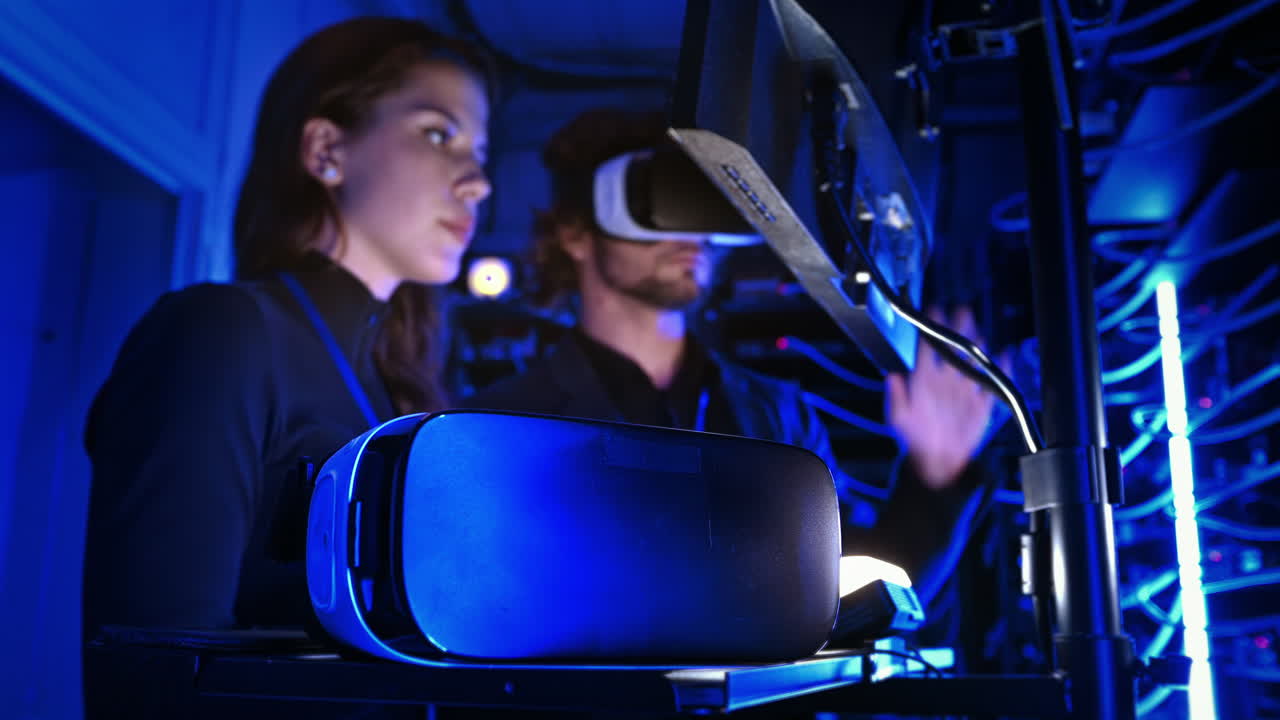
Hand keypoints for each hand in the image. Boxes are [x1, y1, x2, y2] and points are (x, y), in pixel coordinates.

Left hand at [886, 306, 1003, 490]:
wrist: (938, 462)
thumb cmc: (914, 439)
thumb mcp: (899, 419)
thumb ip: (896, 397)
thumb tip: (892, 376)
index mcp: (924, 380)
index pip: (928, 349)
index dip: (931, 329)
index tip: (934, 310)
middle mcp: (946, 380)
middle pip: (954, 349)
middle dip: (959, 328)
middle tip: (963, 310)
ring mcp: (965, 390)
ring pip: (974, 361)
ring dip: (978, 346)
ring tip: (980, 332)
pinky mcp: (983, 403)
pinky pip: (994, 383)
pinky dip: (1001, 369)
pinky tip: (1005, 355)